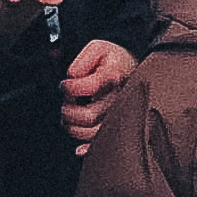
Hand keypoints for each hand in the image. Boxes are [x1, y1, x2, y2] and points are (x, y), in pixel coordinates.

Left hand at [59, 34, 138, 151]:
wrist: (132, 68)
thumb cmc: (113, 60)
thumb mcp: (98, 47)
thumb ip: (83, 59)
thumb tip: (72, 76)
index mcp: (113, 76)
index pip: (86, 87)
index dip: (68, 88)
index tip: (64, 85)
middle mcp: (118, 98)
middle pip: (89, 116)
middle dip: (69, 111)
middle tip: (66, 103)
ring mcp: (119, 114)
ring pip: (94, 133)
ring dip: (74, 128)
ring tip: (70, 117)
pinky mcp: (118, 126)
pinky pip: (105, 144)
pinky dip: (89, 149)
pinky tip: (79, 148)